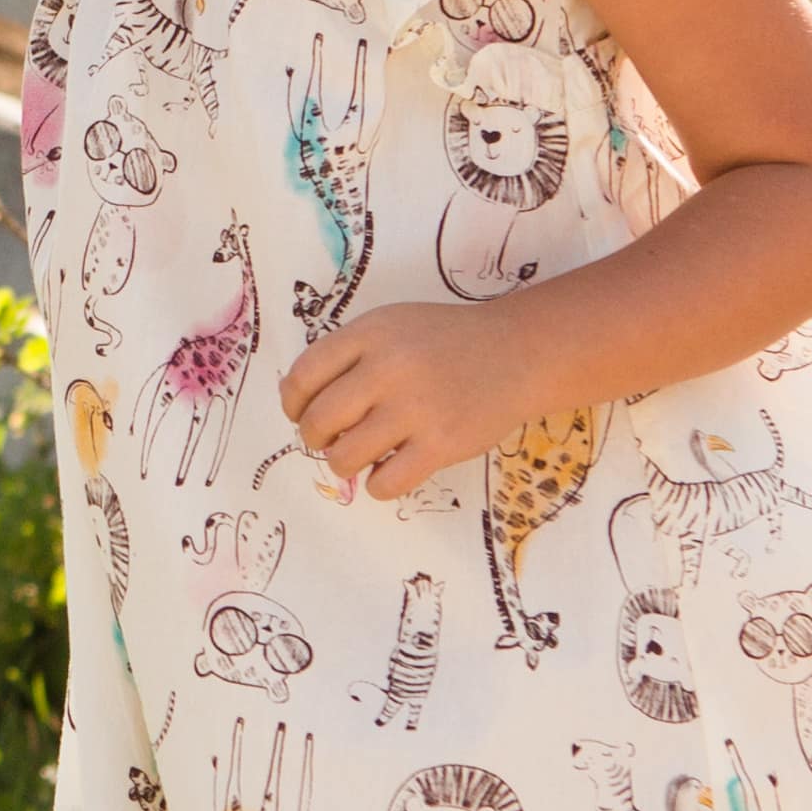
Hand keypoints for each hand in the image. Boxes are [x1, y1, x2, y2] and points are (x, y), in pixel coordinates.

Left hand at [276, 303, 554, 500]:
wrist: (519, 353)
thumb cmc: (446, 341)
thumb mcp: (391, 325)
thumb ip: (346, 354)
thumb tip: (297, 399)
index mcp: (370, 334)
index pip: (302, 376)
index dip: (292, 403)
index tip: (300, 413)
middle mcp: (388, 369)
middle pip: (317, 421)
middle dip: (314, 438)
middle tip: (329, 439)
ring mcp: (416, 408)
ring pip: (344, 457)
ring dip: (342, 463)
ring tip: (358, 455)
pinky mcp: (442, 444)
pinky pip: (385, 483)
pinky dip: (377, 485)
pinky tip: (388, 471)